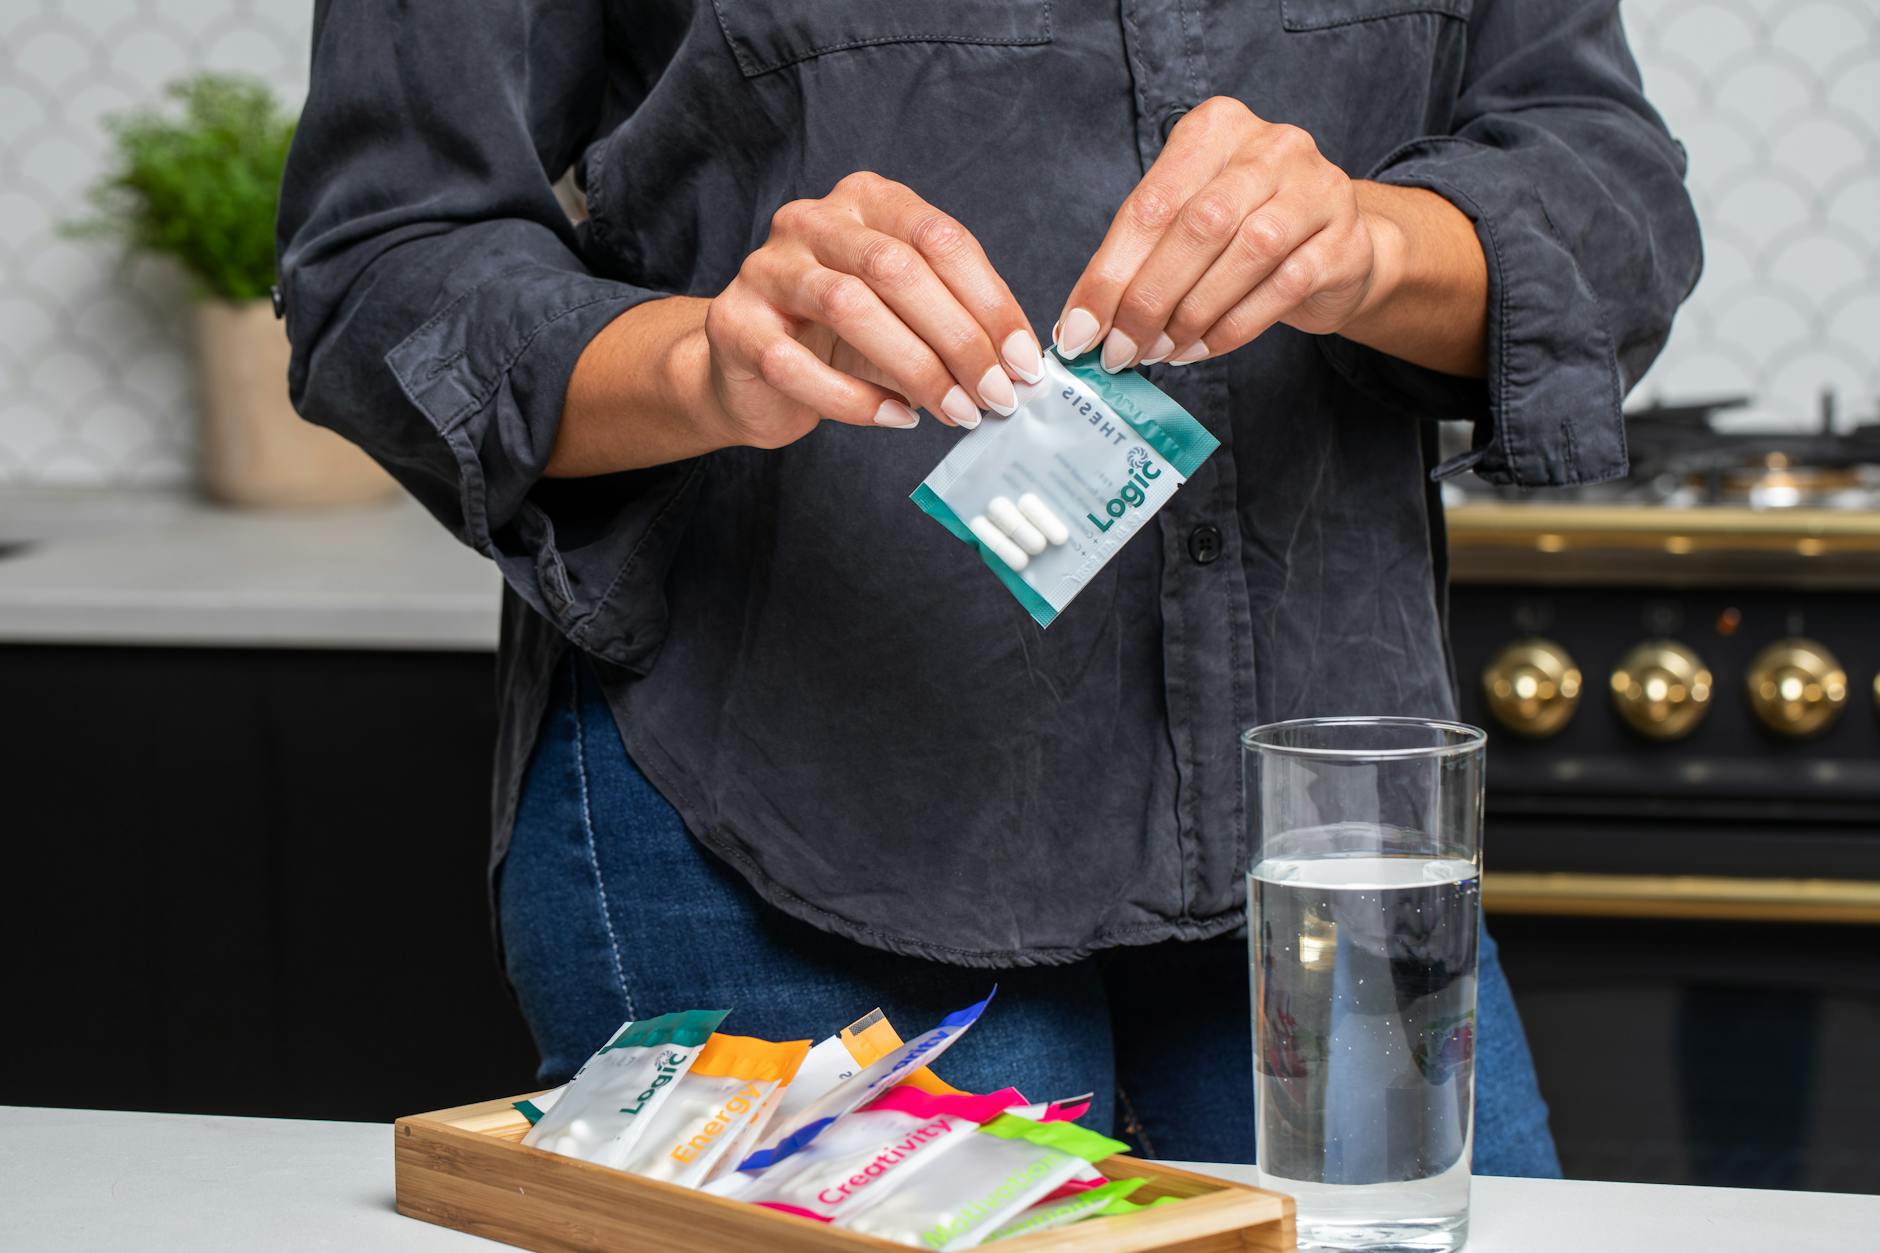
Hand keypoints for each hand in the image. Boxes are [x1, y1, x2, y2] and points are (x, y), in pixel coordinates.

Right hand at [702, 172, 1042, 447]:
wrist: (746, 368)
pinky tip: (899, 419)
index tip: (1025, 361)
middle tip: (996, 395)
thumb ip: (953, 322)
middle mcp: (812, 220)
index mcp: (865, 201)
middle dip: (959, 339)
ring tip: (957, 411)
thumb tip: (1017, 365)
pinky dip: (857, 401)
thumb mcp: (905, 314)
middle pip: (897, 269)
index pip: (940, 239)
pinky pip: (798, 365)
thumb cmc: (839, 338)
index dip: (991, 303)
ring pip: (849, 307)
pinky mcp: (736, 325)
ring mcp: (767, 269)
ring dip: (915, 368)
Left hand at [1054, 97, 1394, 370]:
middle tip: (1120, 350)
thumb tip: (1082, 322)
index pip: (1151, 204)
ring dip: (1190, 316)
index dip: (1110, 273)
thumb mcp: (1187, 222)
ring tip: (1159, 352)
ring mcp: (1317, 188)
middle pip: (1198, 226)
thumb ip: (1138, 257)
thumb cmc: (1245, 230)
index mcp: (1217, 127)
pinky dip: (1231, 327)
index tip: (1080, 329)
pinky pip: (1281, 288)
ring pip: (1244, 254)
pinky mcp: (1343, 240)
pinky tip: (1199, 349)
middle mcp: (1272, 145)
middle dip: (1148, 299)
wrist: (1337, 247)